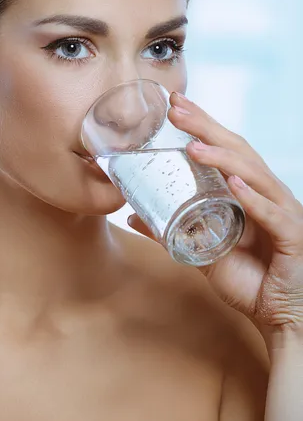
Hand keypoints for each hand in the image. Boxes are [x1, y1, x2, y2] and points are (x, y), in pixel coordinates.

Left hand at [128, 92, 302, 337]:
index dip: (201, 126)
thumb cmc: (248, 280)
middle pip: (238, 152)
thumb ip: (171, 233)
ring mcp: (282, 214)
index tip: (174, 104)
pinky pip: (272, 215)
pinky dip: (254, 200)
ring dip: (224, 159)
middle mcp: (266, 195)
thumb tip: (134, 217)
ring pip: (255, 177)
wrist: (279, 316)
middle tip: (177, 109)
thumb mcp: (200, 251)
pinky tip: (234, 185)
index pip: (224, 150)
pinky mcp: (292, 238)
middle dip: (206, 129)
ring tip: (194, 147)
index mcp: (248, 193)